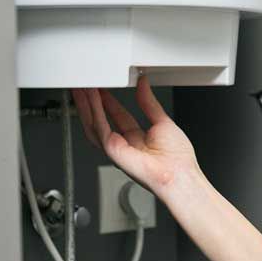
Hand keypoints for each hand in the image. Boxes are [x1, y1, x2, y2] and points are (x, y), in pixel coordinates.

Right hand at [72, 76, 200, 198]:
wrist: (178, 174)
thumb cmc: (176, 159)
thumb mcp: (162, 121)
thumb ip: (149, 103)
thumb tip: (143, 85)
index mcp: (137, 139)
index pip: (117, 116)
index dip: (108, 101)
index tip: (103, 88)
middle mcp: (124, 144)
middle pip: (102, 120)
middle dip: (92, 102)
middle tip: (86, 86)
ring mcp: (117, 148)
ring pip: (95, 124)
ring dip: (87, 106)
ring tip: (83, 90)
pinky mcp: (113, 150)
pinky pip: (101, 128)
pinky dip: (96, 112)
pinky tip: (93, 99)